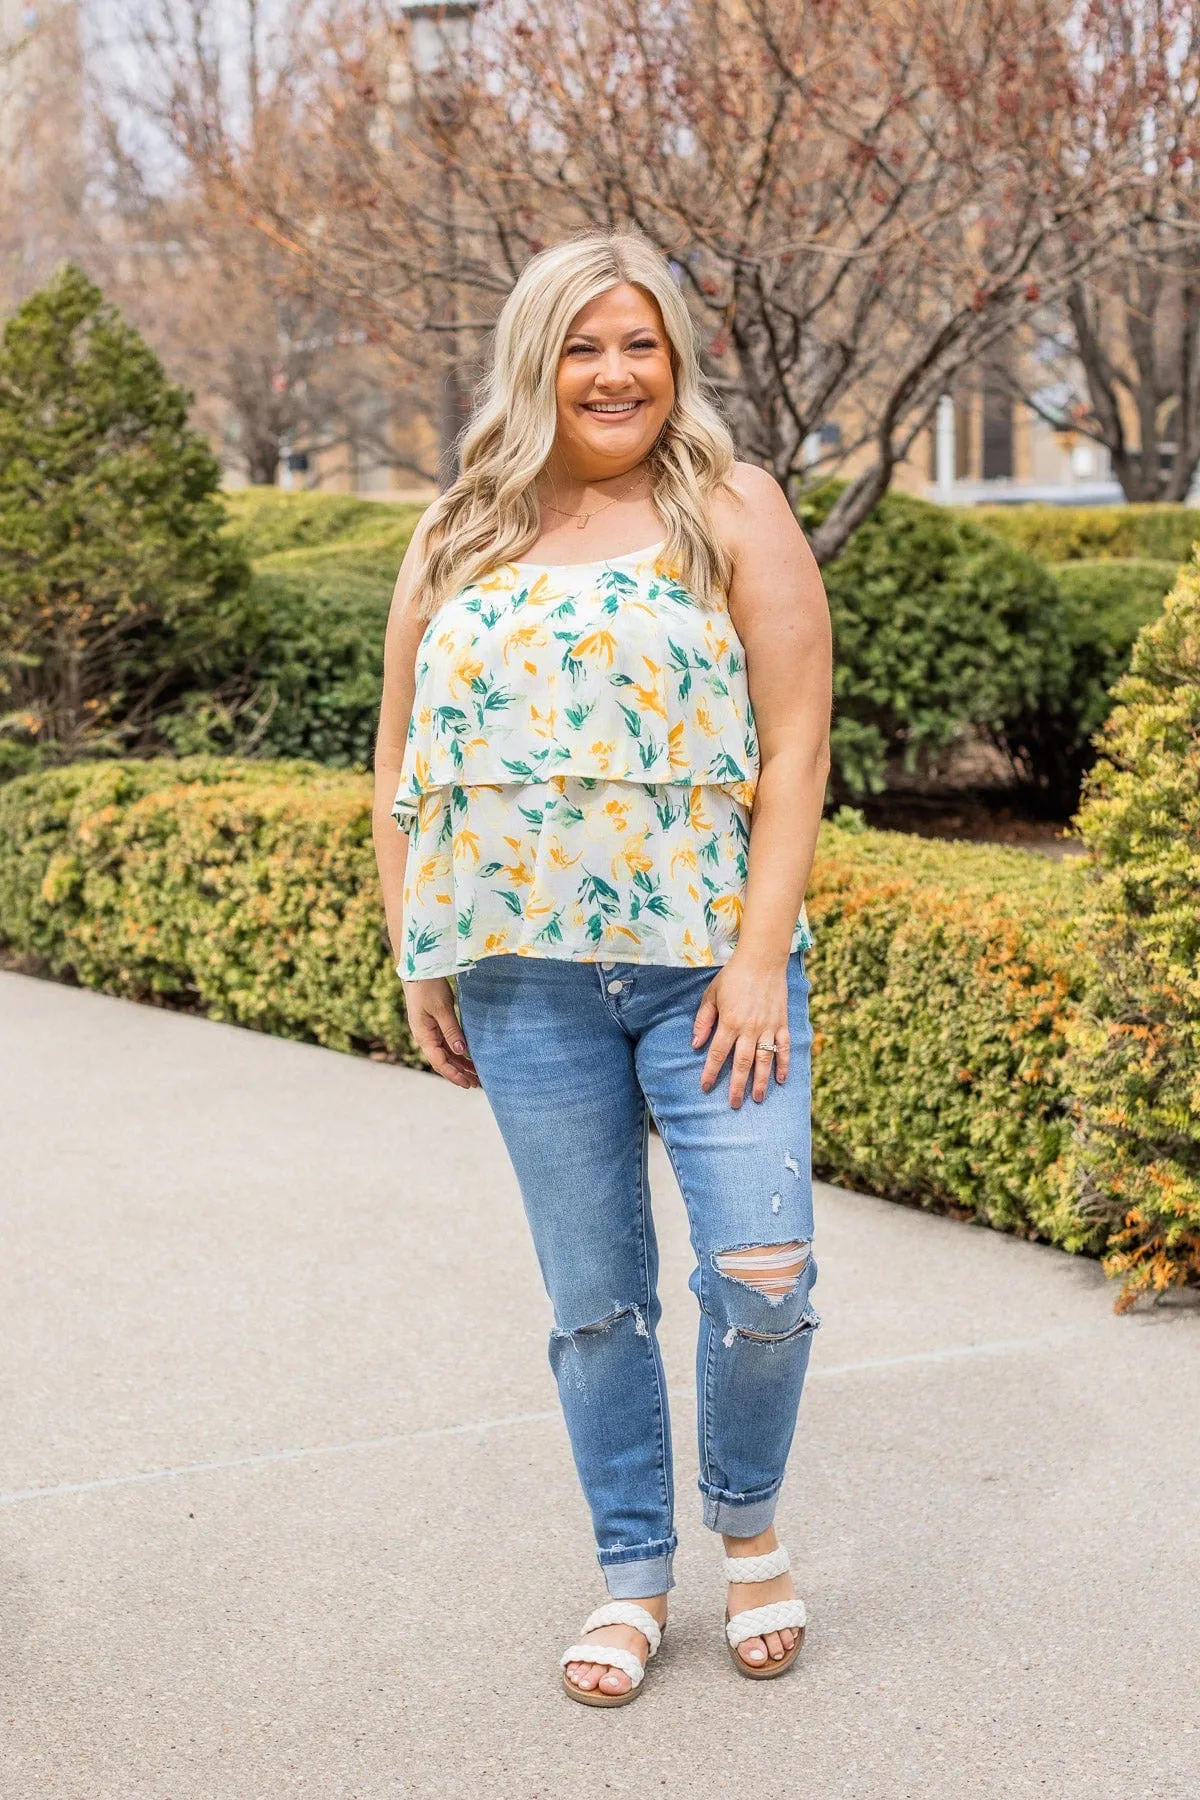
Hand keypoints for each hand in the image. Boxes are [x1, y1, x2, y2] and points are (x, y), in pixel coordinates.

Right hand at [400, 977, 479, 1088]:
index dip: (454, 1074)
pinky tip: (468, 1055)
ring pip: (446, 1052)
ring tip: (475, 1073)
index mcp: (424, 1035)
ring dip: (460, 1063)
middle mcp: (425, 1036)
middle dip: (459, 1073)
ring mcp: (429, 1030)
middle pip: (443, 1061)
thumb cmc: (428, 987)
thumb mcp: (442, 1009)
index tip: (468, 1084)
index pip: (440, 1062)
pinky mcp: (434, 1023)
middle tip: (476, 1083)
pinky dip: (457, 1051)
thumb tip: (462, 1051)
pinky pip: (446, 1042)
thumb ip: (452, 1030)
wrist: (418, 969)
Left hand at [691, 953, 789, 1107]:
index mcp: (729, 1022)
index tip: (705, 1087)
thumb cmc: (733, 977)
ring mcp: (768, 1027)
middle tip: (733, 1104)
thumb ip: (703, 1021)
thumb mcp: (711, 995)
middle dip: (736, 1086)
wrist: (762, 960)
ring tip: (757, 1098)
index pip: (718, 1054)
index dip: (710, 1072)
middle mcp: (749, 1028)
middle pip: (742, 1064)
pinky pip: (784, 1048)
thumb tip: (695, 1045)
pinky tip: (781, 1080)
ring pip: (764, 1060)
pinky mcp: (782, 1023)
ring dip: (760, 1082)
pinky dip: (784, 1064)